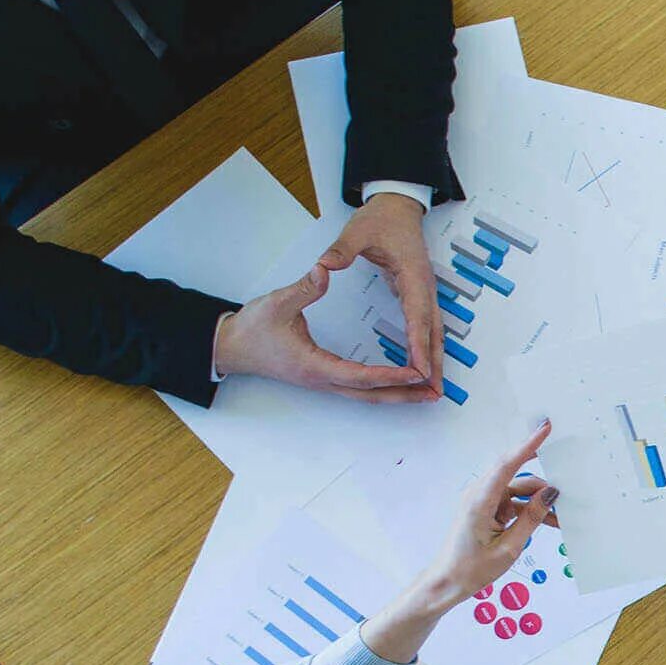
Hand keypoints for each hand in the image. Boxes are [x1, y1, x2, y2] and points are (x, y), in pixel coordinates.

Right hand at [214, 263, 434, 402]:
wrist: (230, 347)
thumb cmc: (251, 328)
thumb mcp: (277, 302)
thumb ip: (304, 287)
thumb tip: (324, 269)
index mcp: (316, 366)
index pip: (362, 376)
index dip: (392, 374)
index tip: (418, 371)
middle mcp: (324, 380)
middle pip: (373, 394)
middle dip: (405, 394)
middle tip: (435, 391)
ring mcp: (324, 382)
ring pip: (368, 395)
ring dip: (397, 394)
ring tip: (426, 392)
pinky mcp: (324, 377)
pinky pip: (360, 388)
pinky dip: (383, 387)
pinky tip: (398, 382)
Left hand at [321, 192, 438, 381]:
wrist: (398, 206)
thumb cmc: (381, 218)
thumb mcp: (357, 231)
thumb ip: (341, 250)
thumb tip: (325, 265)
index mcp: (412, 273)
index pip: (417, 314)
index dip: (419, 344)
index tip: (420, 369)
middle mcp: (425, 286)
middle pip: (434, 331)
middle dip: (435, 362)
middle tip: (435, 392)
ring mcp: (426, 291)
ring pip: (435, 332)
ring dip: (436, 359)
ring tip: (434, 388)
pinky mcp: (421, 294)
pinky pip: (428, 326)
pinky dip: (429, 348)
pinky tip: (423, 365)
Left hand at [359, 424, 560, 662]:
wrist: (447, 582)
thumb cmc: (472, 569)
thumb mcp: (509, 548)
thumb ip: (532, 518)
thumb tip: (552, 494)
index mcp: (480, 500)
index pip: (507, 464)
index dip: (528, 445)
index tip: (545, 428)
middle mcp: (480, 494)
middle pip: (517, 475)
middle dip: (543, 481)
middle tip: (568, 479)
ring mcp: (483, 500)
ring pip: (518, 491)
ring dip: (539, 502)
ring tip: (562, 517)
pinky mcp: (487, 509)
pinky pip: (513, 502)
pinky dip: (530, 510)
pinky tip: (550, 522)